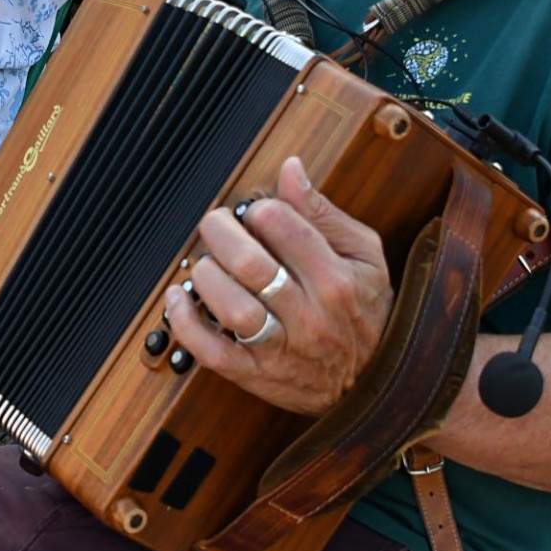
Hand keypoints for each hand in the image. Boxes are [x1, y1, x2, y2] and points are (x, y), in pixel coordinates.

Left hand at [163, 157, 393, 416]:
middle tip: (218, 225)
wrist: (372, 381)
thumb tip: (290, 169)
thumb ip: (322, 212)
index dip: (258, 209)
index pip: (283, 227)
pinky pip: (211, 351)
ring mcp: (282, 349)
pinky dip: (185, 323)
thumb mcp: (363, 255)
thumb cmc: (363, 308)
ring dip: (205, 275)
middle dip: (221, 232)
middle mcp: (310, 316)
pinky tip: (178, 298)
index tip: (255, 212)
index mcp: (337, 279)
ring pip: (230, 307)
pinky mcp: (256, 374)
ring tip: (207, 263)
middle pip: (249, 264)